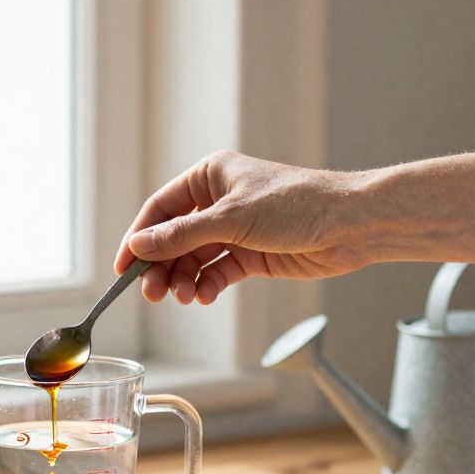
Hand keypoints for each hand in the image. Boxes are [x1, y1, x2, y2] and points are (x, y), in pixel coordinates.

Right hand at [113, 151, 377, 303]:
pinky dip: (207, 286)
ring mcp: (235, 230)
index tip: (123, 268)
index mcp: (210, 176)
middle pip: (174, 239)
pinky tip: (204, 296)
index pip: (161, 209)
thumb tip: (139, 246)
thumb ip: (182, 236)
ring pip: (194, 259)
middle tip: (152, 294)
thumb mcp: (232, 219)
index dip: (139, 238)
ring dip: (184, 280)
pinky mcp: (251, 255)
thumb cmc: (297, 205)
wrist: (351, 225)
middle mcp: (219, 202)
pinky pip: (217, 272)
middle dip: (161, 266)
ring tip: (183, 297)